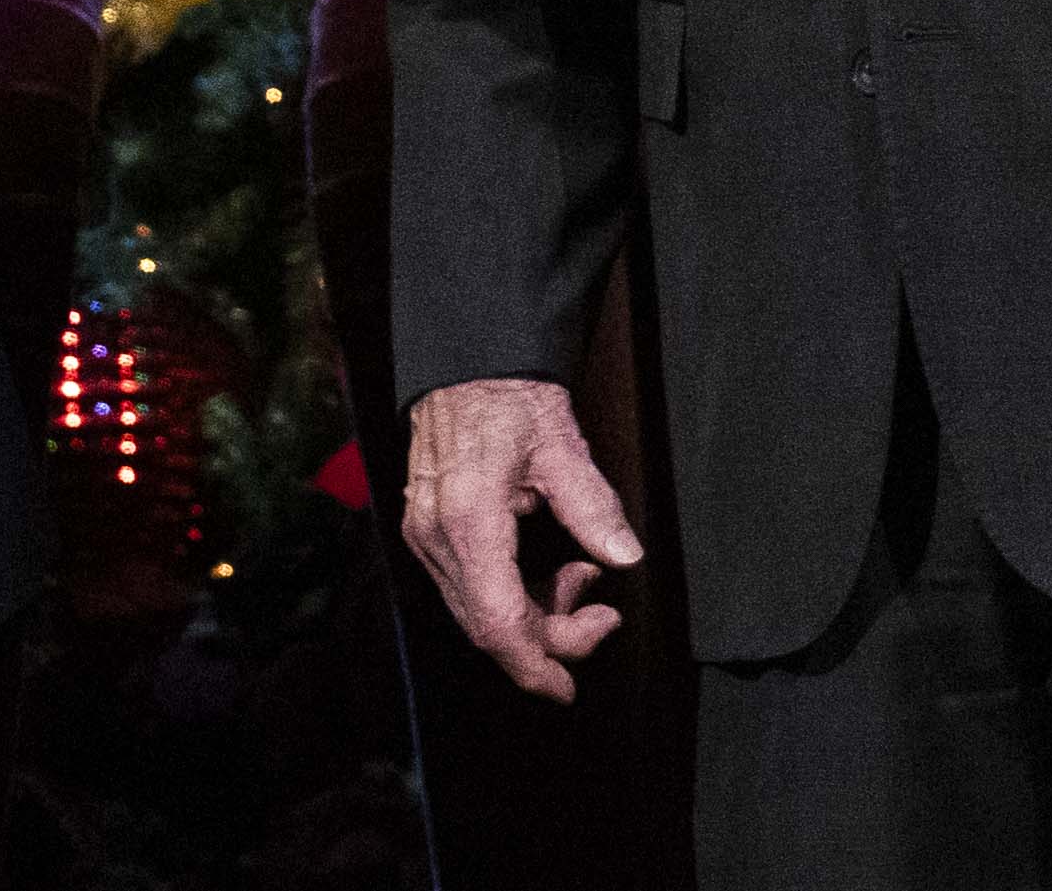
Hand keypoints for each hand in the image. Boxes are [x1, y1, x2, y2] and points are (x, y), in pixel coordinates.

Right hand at [401, 376, 645, 703]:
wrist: (463, 364)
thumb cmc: (510, 398)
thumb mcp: (562, 446)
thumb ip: (592, 507)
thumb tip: (626, 559)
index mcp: (468, 520)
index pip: (497, 622)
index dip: (535, 665)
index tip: (568, 688)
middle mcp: (435, 535)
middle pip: (489, 625)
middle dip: (550, 636)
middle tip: (602, 611)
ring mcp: (425, 534)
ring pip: (479, 610)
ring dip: (535, 612)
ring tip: (582, 576)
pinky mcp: (427, 530)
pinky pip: (470, 586)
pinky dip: (513, 593)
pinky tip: (548, 569)